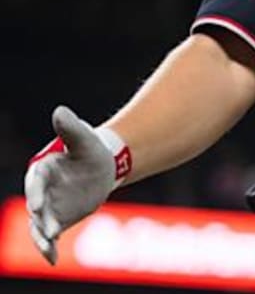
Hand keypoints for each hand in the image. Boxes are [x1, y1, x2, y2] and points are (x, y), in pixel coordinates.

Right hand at [25, 106, 125, 264]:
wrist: (101, 166)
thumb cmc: (91, 150)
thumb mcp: (84, 139)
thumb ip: (71, 129)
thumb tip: (60, 111)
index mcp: (43, 169)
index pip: (36, 182)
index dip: (37, 193)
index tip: (39, 204)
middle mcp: (40, 190)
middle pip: (36, 206)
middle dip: (40, 218)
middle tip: (49, 230)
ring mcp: (48, 207)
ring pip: (39, 224)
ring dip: (43, 236)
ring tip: (49, 246)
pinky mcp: (57, 219)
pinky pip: (50, 235)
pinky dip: (49, 247)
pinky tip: (52, 260)